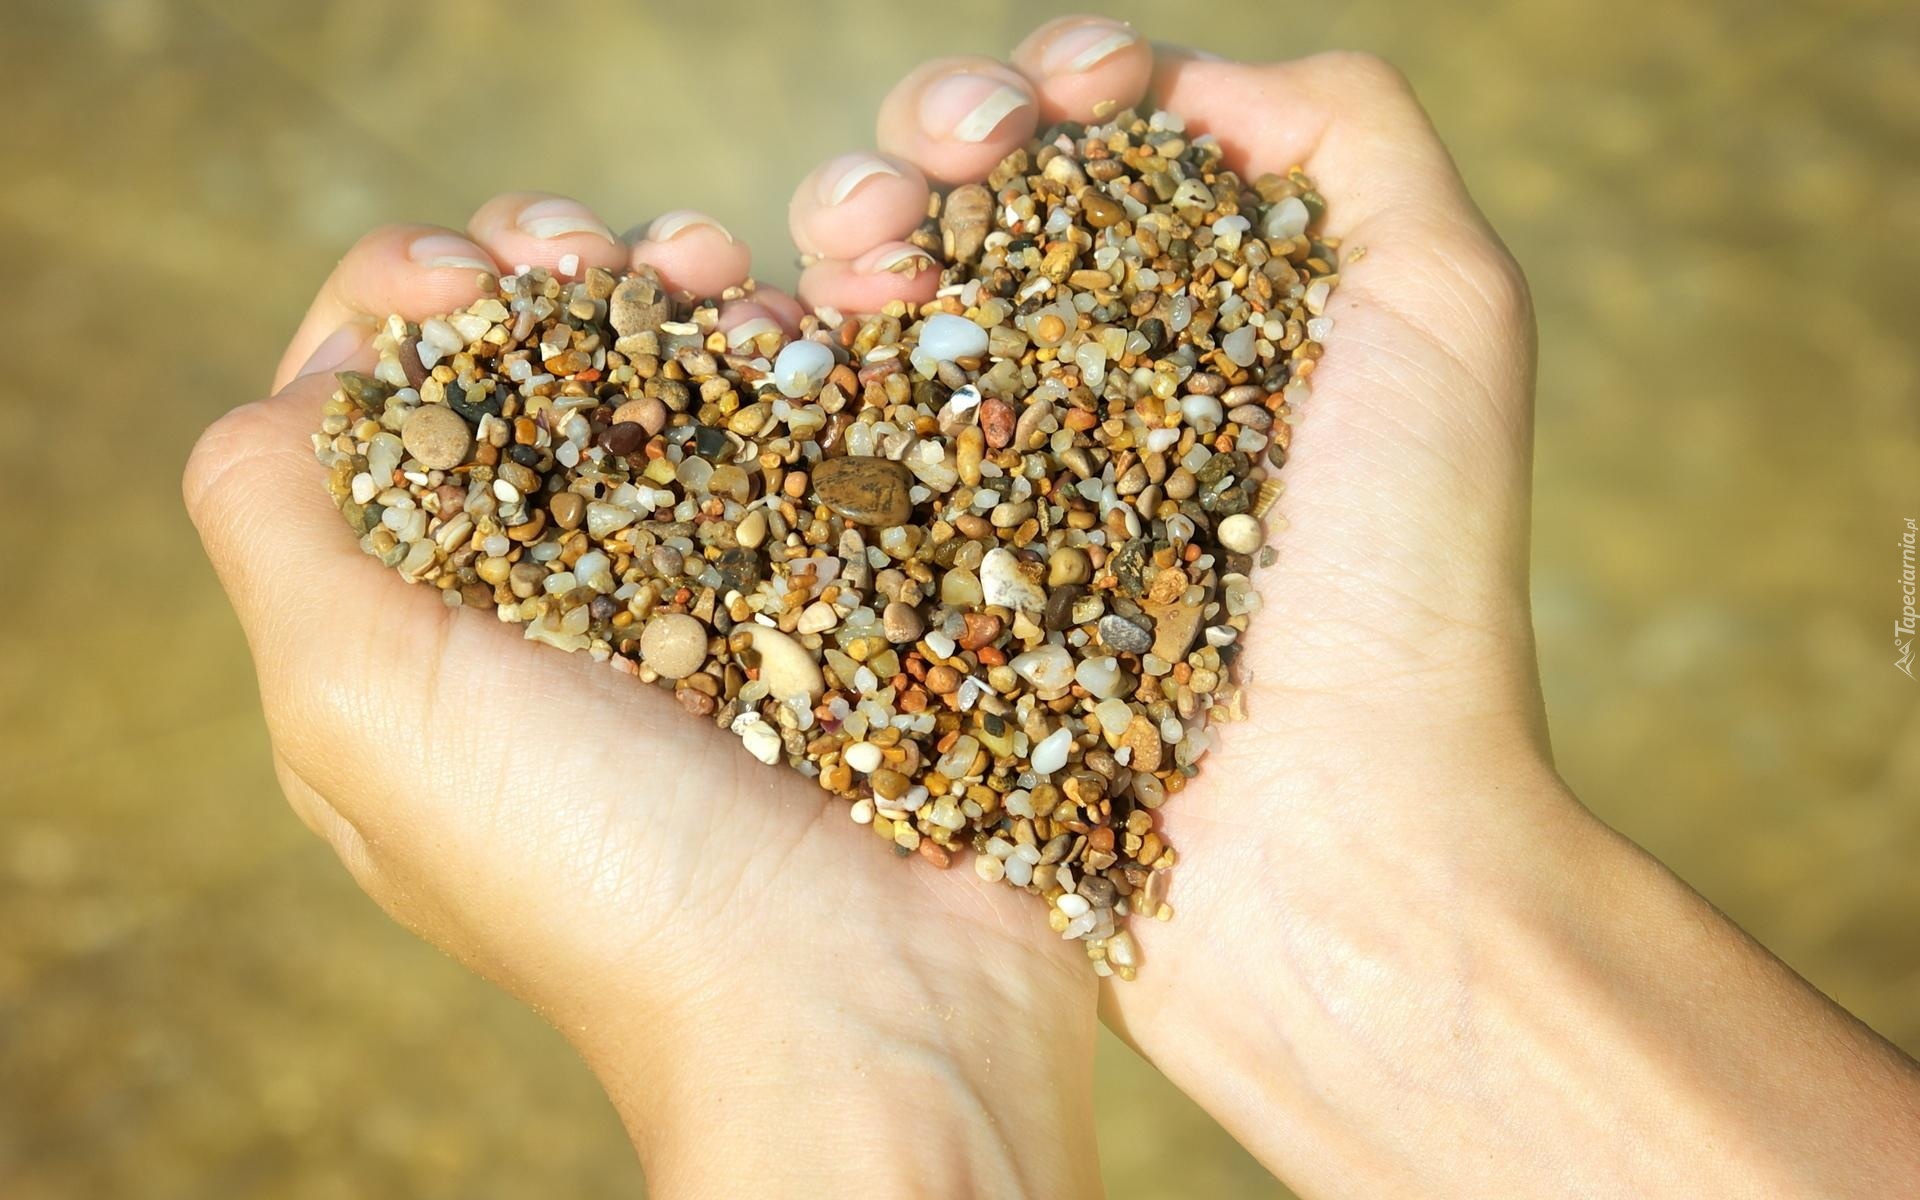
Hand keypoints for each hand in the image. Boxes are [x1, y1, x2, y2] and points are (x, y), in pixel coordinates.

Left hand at [184, 200, 1101, 1197]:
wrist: (862, 1005)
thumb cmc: (600, 872)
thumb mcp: (360, 707)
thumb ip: (279, 521)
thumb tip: (306, 384)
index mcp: (418, 633)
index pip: (375, 411)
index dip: (407, 305)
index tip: (480, 277)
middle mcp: (556, 607)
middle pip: (527, 377)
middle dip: (555, 275)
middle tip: (608, 254)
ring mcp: (709, 597)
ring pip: (673, 385)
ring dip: (681, 292)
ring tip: (723, 275)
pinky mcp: (836, 591)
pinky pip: (801, 431)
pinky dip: (795, 358)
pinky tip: (804, 323)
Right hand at [817, 20, 1913, 1198]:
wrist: (1331, 846)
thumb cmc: (1408, 585)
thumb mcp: (1446, 313)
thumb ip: (1350, 141)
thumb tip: (1187, 85)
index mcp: (1204, 323)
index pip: (1100, 158)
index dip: (1059, 90)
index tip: (1060, 93)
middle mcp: (1091, 396)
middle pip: (975, 216)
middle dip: (934, 145)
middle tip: (930, 173)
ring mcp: (996, 491)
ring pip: (883, 311)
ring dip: (851, 230)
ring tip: (850, 248)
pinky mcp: (917, 588)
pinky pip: (825, 452)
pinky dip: (784, 363)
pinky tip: (770, 321)